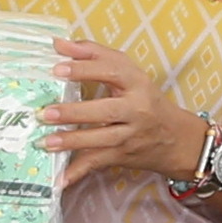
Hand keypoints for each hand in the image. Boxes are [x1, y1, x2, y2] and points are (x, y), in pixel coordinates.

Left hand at [41, 39, 207, 189]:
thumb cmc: (145, 99)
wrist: (176, 138)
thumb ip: (94, 54)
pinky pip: (97, 163)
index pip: (112, 71)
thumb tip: (59, 43)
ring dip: (72, 142)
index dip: (85, 69)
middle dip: (74, 112)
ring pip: (100, 140)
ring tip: (45, 141)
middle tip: (46, 112)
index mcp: (137, 82)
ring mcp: (130, 135)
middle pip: (105, 111)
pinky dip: (78, 172)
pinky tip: (59, 179)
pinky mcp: (123, 156)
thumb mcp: (128, 72)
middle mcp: (137, 109)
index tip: (58, 67)